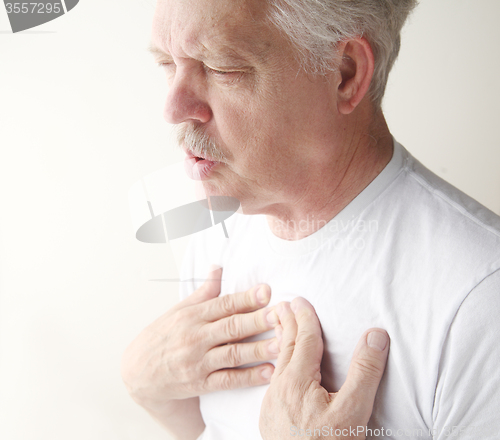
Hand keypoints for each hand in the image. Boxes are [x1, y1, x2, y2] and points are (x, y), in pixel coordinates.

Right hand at [121, 267, 277, 411]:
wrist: (138, 371)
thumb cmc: (163, 335)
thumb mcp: (180, 310)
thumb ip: (204, 291)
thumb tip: (218, 267)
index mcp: (193, 316)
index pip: (224, 304)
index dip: (246, 298)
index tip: (267, 291)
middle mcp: (196, 337)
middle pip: (231, 327)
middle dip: (257, 320)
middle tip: (280, 315)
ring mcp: (198, 362)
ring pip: (232, 354)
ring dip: (258, 350)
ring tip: (281, 344)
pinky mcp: (200, 383)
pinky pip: (227, 380)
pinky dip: (248, 377)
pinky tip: (268, 373)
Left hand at [260, 298, 388, 439]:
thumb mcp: (354, 411)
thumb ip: (364, 371)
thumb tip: (376, 335)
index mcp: (297, 381)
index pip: (303, 340)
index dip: (303, 317)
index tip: (299, 300)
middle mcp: (279, 388)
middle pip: (284, 347)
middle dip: (286, 323)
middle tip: (281, 304)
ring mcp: (271, 405)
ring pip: (277, 364)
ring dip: (279, 342)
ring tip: (279, 328)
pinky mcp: (270, 419)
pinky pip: (274, 381)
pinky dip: (278, 364)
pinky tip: (281, 371)